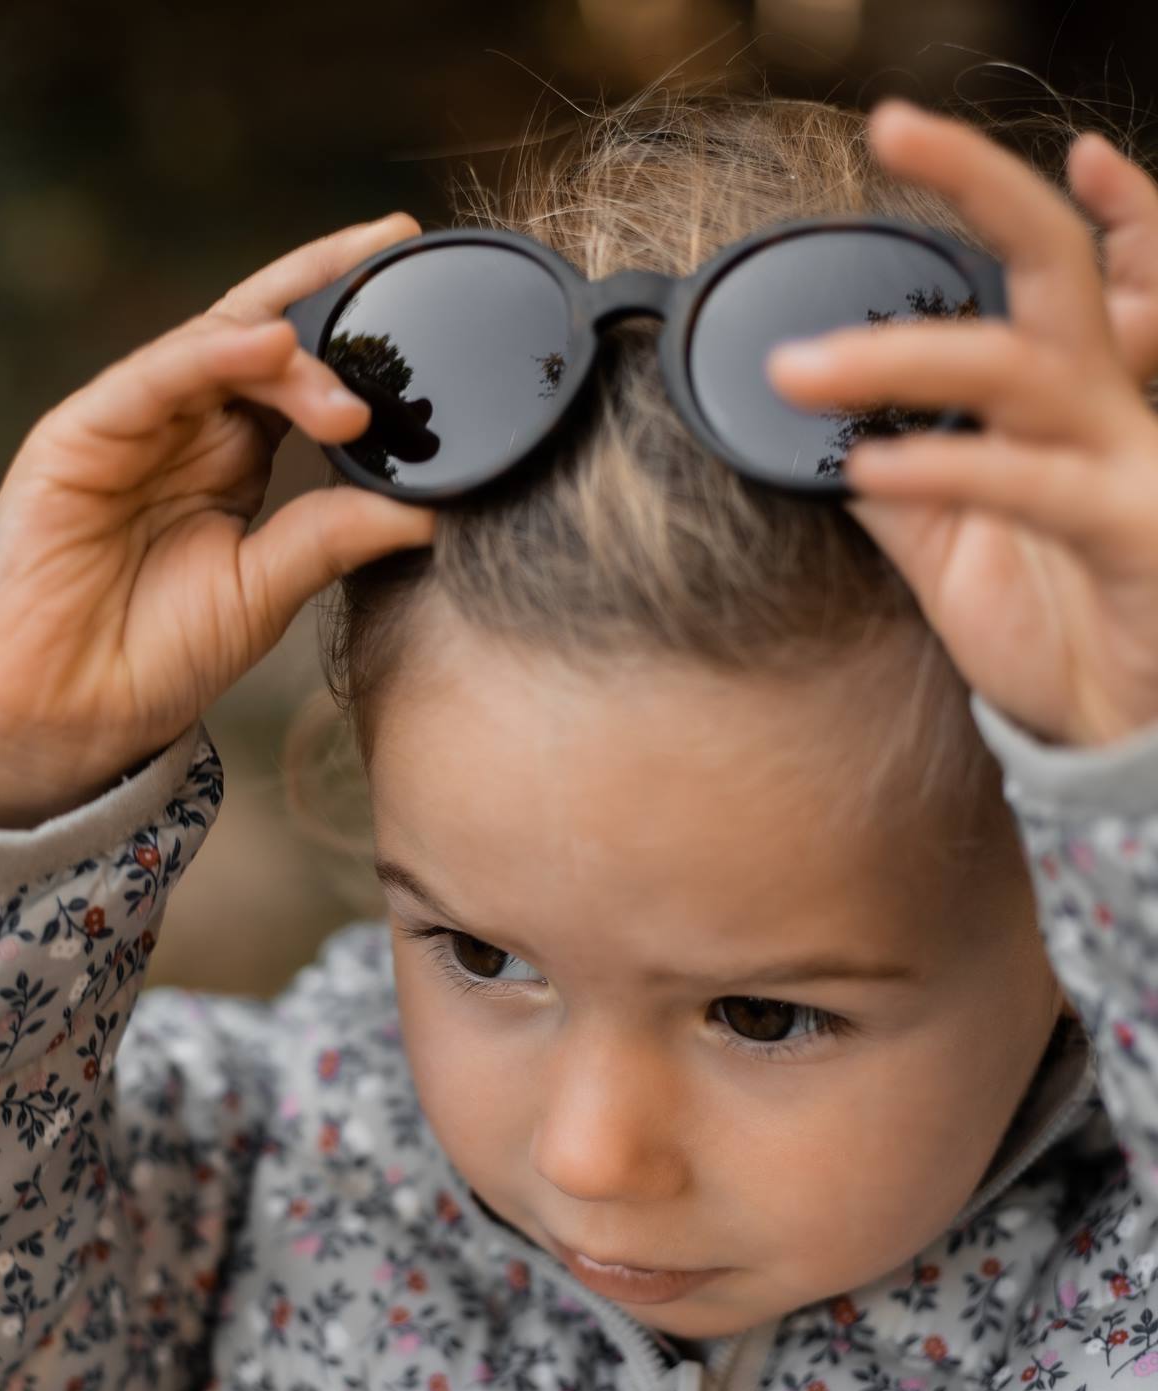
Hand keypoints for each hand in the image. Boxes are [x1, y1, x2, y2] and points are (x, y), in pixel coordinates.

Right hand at [0, 213, 435, 809]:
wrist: (71, 713)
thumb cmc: (160, 654)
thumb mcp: (271, 587)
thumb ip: (338, 534)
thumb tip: (436, 508)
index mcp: (232, 456)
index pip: (298, 368)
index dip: (353, 324)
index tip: (423, 283)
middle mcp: (184, 425)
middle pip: (263, 335)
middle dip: (332, 303)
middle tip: (400, 285)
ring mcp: (132, 424)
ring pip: (217, 346)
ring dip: (289, 354)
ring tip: (349, 392)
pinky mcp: (81, 435)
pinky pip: (153, 377)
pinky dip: (211, 356)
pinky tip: (269, 347)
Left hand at [766, 99, 1157, 748]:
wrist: (1120, 730)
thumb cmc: (1059, 625)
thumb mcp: (956, 547)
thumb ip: (900, 484)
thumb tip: (818, 439)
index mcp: (1071, 400)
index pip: (1049, 265)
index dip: (1001, 192)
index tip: (916, 134)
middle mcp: (1109, 409)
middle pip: (1057, 263)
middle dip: (981, 183)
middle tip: (892, 127)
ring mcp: (1129, 463)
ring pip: (1025, 368)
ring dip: (902, 356)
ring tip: (799, 370)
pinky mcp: (1134, 531)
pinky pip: (1032, 483)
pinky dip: (945, 467)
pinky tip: (869, 465)